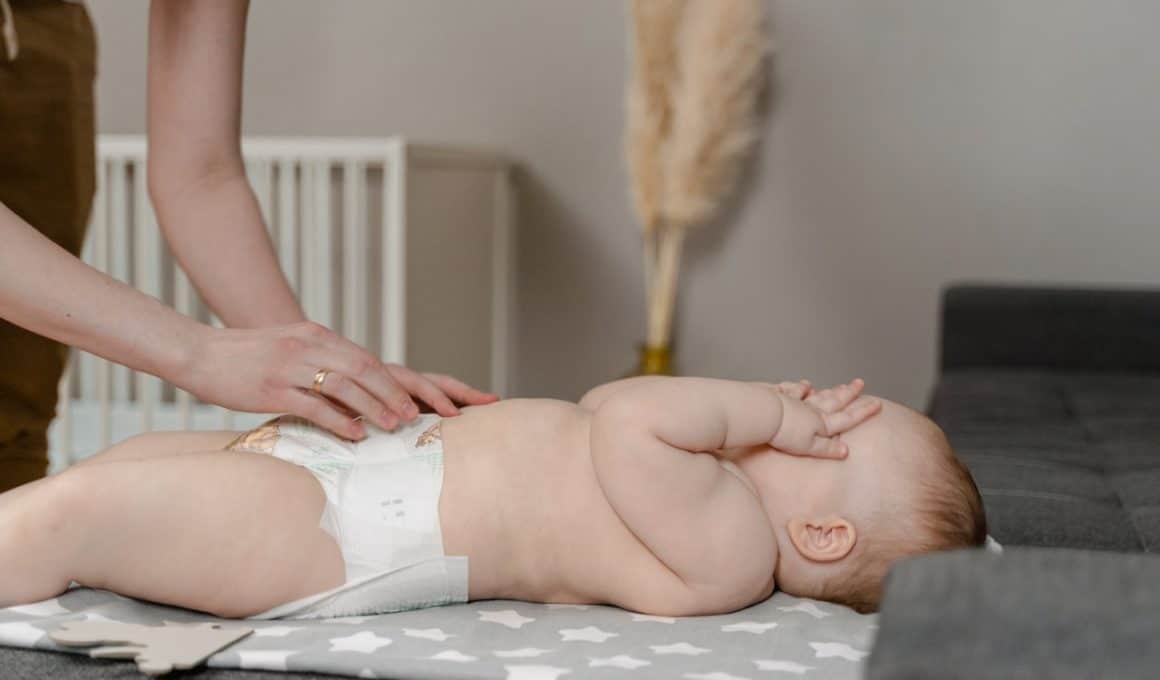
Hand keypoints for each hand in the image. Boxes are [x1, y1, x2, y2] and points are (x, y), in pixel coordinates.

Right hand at [175, 322, 499, 438]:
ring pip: (345, 386)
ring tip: (395, 427)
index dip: (395, 381)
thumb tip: (352, 383)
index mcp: (316, 336)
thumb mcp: (290, 348)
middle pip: (365, 369)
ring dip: (374, 407)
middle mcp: (309, 347)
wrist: (199, 352)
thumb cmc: (246, 355)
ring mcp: (291, 367)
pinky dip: (339, 420)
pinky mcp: (271, 388)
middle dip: (395, 393)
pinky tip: (356, 435)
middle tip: (417, 417)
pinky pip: (313, 405)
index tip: (417, 399)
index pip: (367, 358)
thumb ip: (321, 360)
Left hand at [768, 378, 880, 458]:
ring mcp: (797, 402)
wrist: (765, 415)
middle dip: (849, 393)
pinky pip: (794, 391)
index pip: (847, 418)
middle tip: (860, 383)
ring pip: (818, 395)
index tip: (877, 403)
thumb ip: (828, 448)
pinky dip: (801, 388)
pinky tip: (805, 385)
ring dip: (830, 391)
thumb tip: (846, 450)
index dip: (863, 412)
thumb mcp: (810, 447)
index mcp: (821, 424)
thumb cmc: (785, 434)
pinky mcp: (781, 398)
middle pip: (834, 401)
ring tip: (839, 385)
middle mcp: (812, 410)